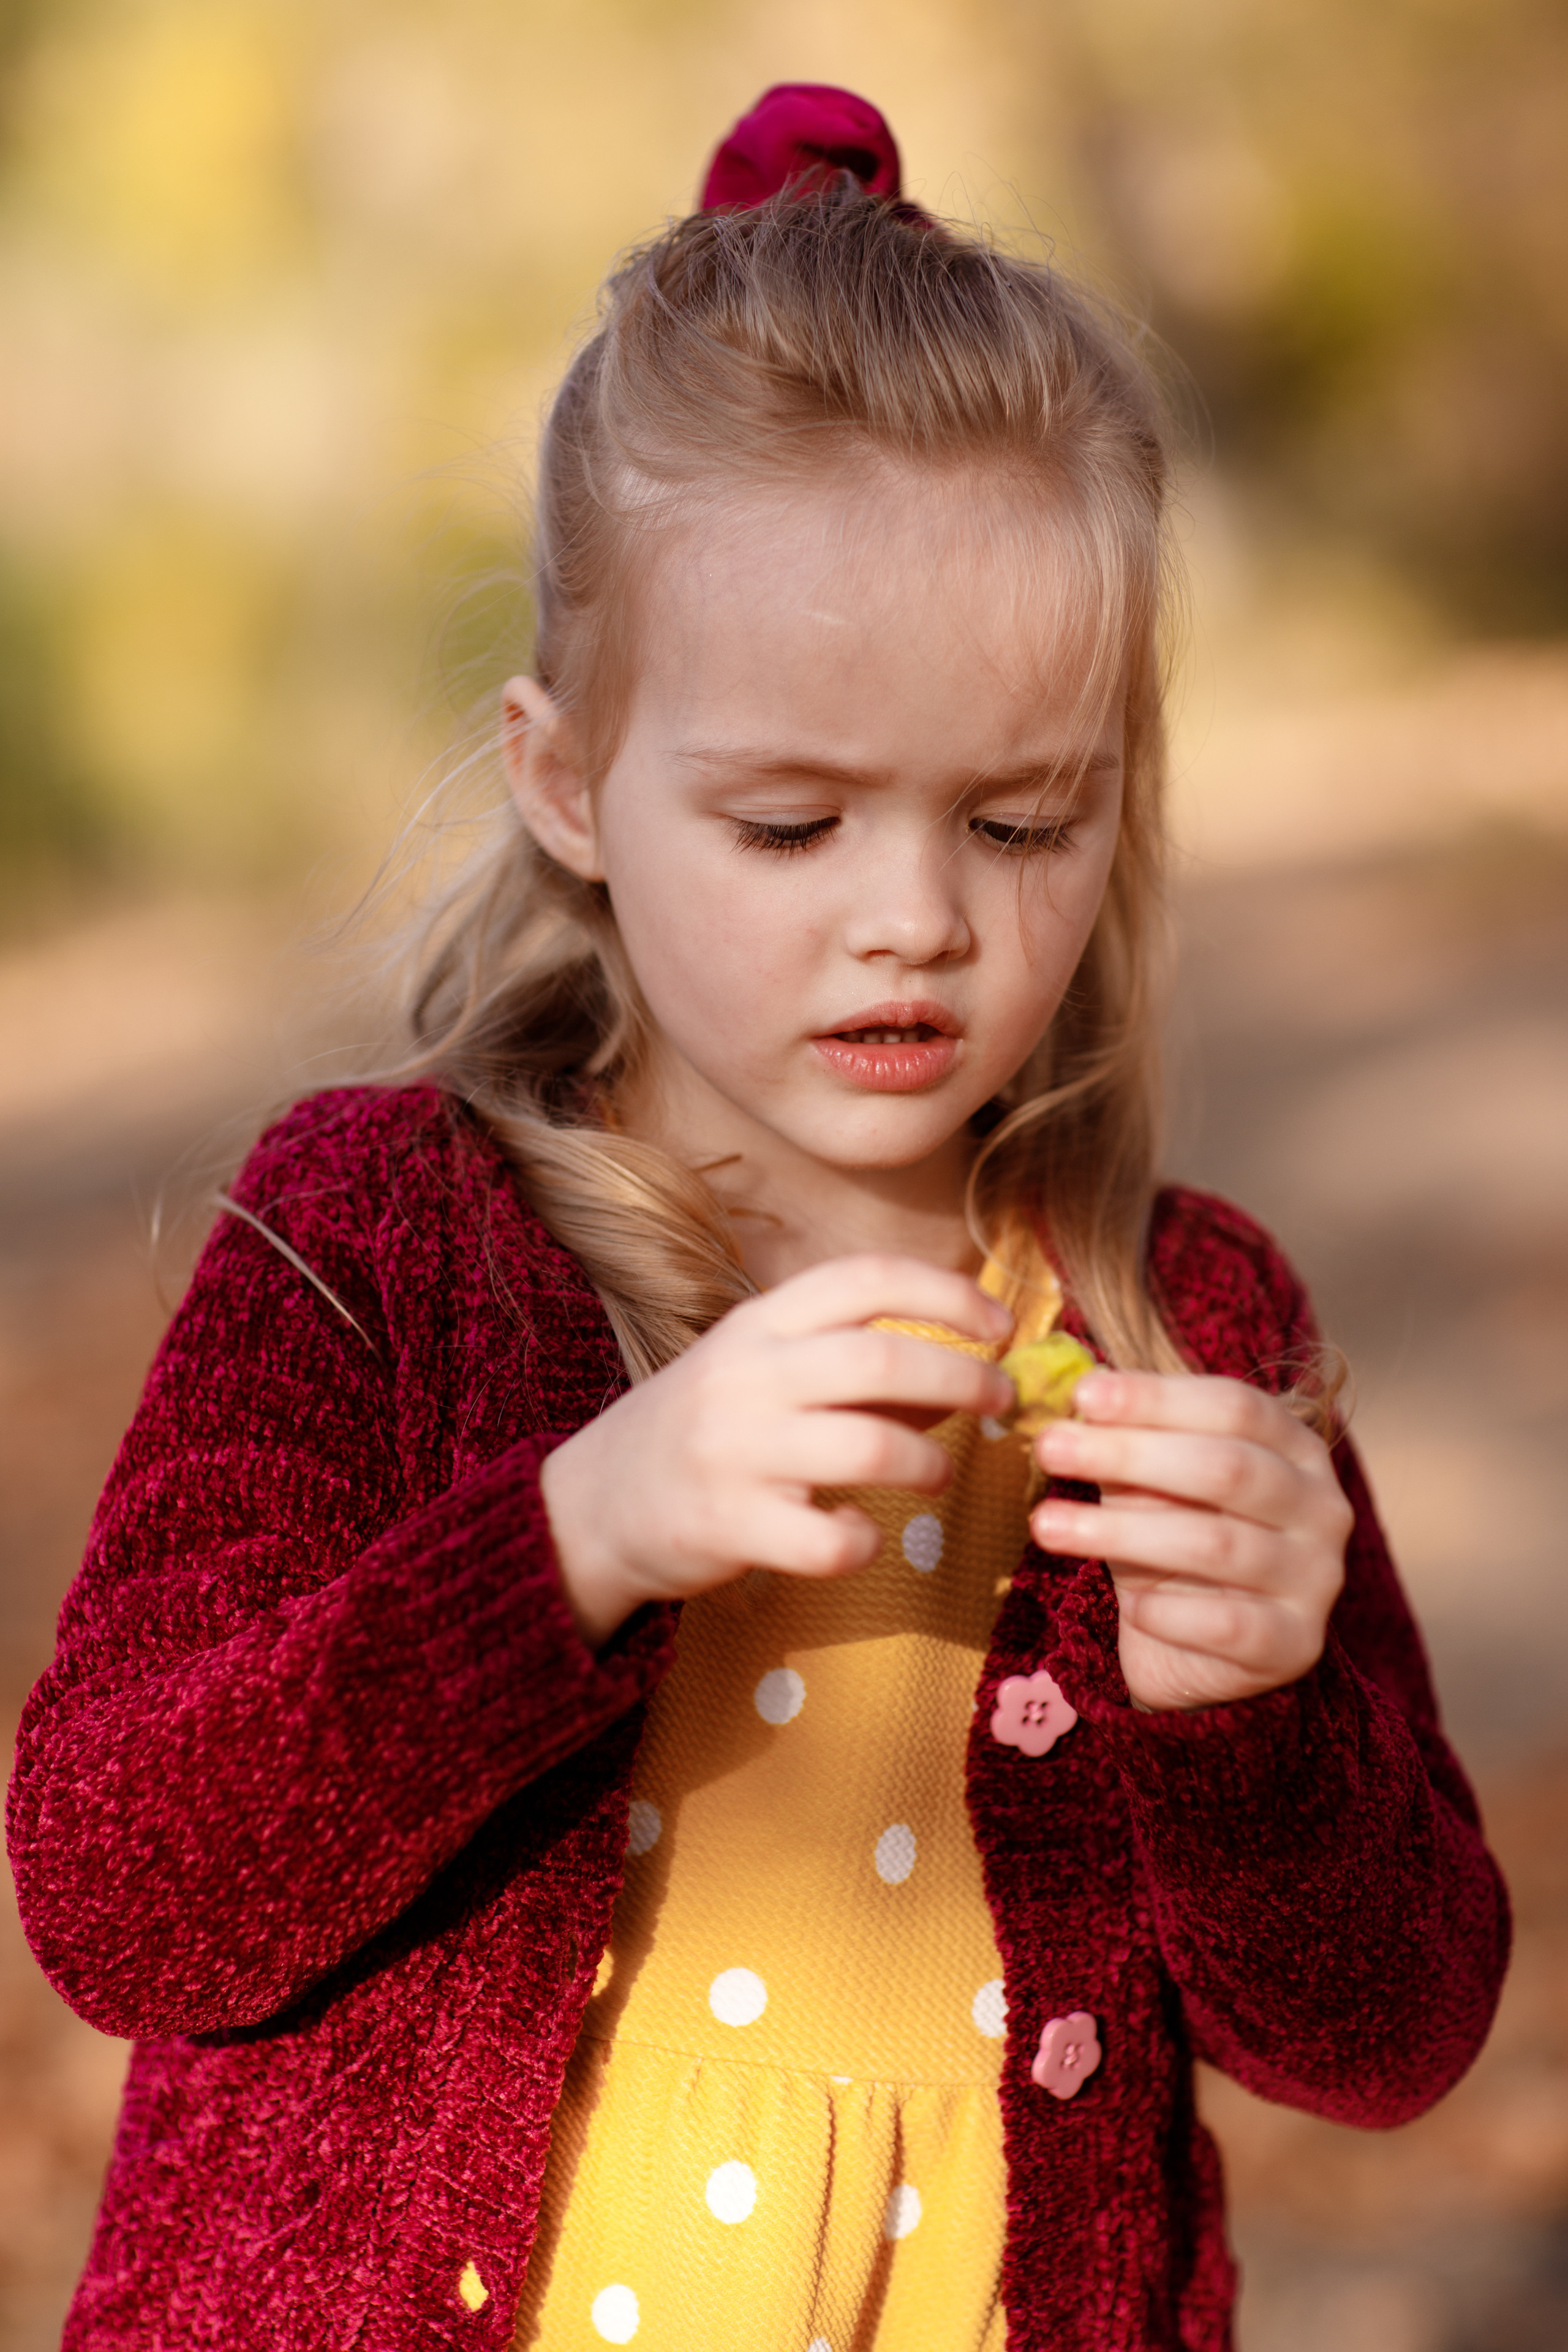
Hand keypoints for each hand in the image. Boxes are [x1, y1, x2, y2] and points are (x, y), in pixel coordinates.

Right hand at [541, 1256, 1015, 1646]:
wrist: (593, 1504)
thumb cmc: (703, 1430)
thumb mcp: (762, 1371)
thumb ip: (850, 1364)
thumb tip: (967, 1374)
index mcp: (758, 1323)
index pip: (865, 1277)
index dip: (949, 1294)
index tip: (1002, 1326)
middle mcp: (746, 1375)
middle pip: (880, 1358)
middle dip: (964, 1379)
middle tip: (1001, 1403)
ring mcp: (734, 1451)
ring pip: (870, 1448)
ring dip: (928, 1463)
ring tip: (936, 1475)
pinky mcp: (728, 1526)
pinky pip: (830, 1541)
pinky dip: (866, 1542)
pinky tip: (860, 1536)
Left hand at [1029, 1372, 1350, 1712]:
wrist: (1199, 1651)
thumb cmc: (1173, 1542)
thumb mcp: (1149, 1486)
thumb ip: (1129, 1447)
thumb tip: (1082, 1404)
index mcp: (1296, 1448)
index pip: (1235, 1406)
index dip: (1158, 1397)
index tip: (1083, 1393)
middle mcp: (1322, 1508)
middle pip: (1228, 1467)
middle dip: (1129, 1453)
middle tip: (1048, 1447)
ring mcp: (1315, 1580)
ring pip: (1216, 1544)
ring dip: (1121, 1531)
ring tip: (1044, 1524)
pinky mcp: (1294, 1644)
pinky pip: (1225, 1623)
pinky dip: (1167, 1611)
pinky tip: (1130, 1606)